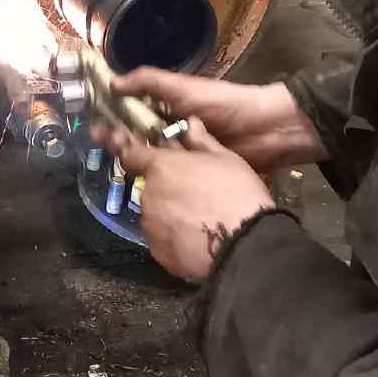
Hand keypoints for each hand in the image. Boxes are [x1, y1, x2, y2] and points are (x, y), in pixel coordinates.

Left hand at [109, 118, 274, 281]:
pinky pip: (161, 239)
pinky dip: (173, 237)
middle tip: (194, 194)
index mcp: (161, 167)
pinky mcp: (157, 252)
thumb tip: (191, 124)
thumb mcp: (226, 159)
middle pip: (150, 186)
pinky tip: (195, 239)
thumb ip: (201, 142)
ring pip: (155, 214)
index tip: (148, 157)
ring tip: (198, 220)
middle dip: (167, 187)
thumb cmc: (238, 194)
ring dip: (169, 213)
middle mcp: (148, 195)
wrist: (245, 243)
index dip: (139, 155)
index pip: (132, 155)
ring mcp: (150, 226)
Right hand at [112, 71, 324, 171]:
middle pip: (140, 136)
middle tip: (93, 145)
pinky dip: (159, 180)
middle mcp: (174, 130)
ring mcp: (185, 154)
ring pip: (154, 157)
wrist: (268, 131)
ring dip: (135, 160)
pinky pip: (173, 177)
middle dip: (118, 139)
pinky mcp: (198, 175)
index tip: (90, 122)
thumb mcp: (185, 88)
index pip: (134, 111)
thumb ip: (151, 82)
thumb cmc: (225, 104)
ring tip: (110, 164)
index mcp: (170, 107)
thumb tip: (113, 81)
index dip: (113, 116)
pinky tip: (142, 186)